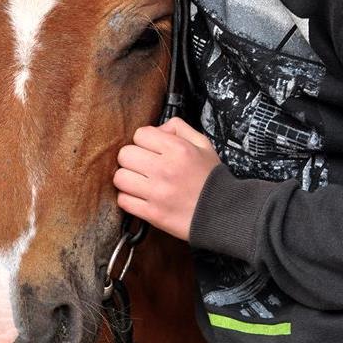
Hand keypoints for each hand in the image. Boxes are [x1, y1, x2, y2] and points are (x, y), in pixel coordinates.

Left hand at [113, 116, 220, 240]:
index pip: (140, 134)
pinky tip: (140, 197)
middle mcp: (165, 168)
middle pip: (125, 154)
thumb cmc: (211, 179)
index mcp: (178, 149)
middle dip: (132, 158)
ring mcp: (157, 192)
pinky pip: (123, 200)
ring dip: (127, 179)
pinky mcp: (152, 213)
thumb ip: (178, 128)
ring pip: (120, 177)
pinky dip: (128, 199)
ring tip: (139, 182)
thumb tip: (156, 129)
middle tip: (143, 166)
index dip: (144, 141)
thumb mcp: (203, 145)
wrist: (223, 213)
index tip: (151, 150)